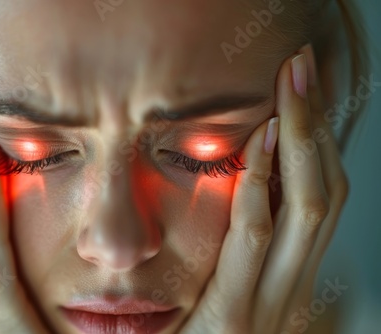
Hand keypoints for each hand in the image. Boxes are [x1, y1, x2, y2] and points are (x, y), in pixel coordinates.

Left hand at [178, 44, 348, 333]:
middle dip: (316, 127)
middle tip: (302, 70)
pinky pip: (255, 244)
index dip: (316, 141)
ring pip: (306, 212)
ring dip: (300, 143)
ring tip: (291, 90)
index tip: (301, 93)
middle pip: (321, 194)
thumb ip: (233, 253)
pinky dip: (264, 190)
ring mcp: (269, 306)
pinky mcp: (235, 320)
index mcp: (284, 279)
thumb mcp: (215, 293)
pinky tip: (263, 147)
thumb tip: (239, 187)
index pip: (314, 199)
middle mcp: (289, 289)